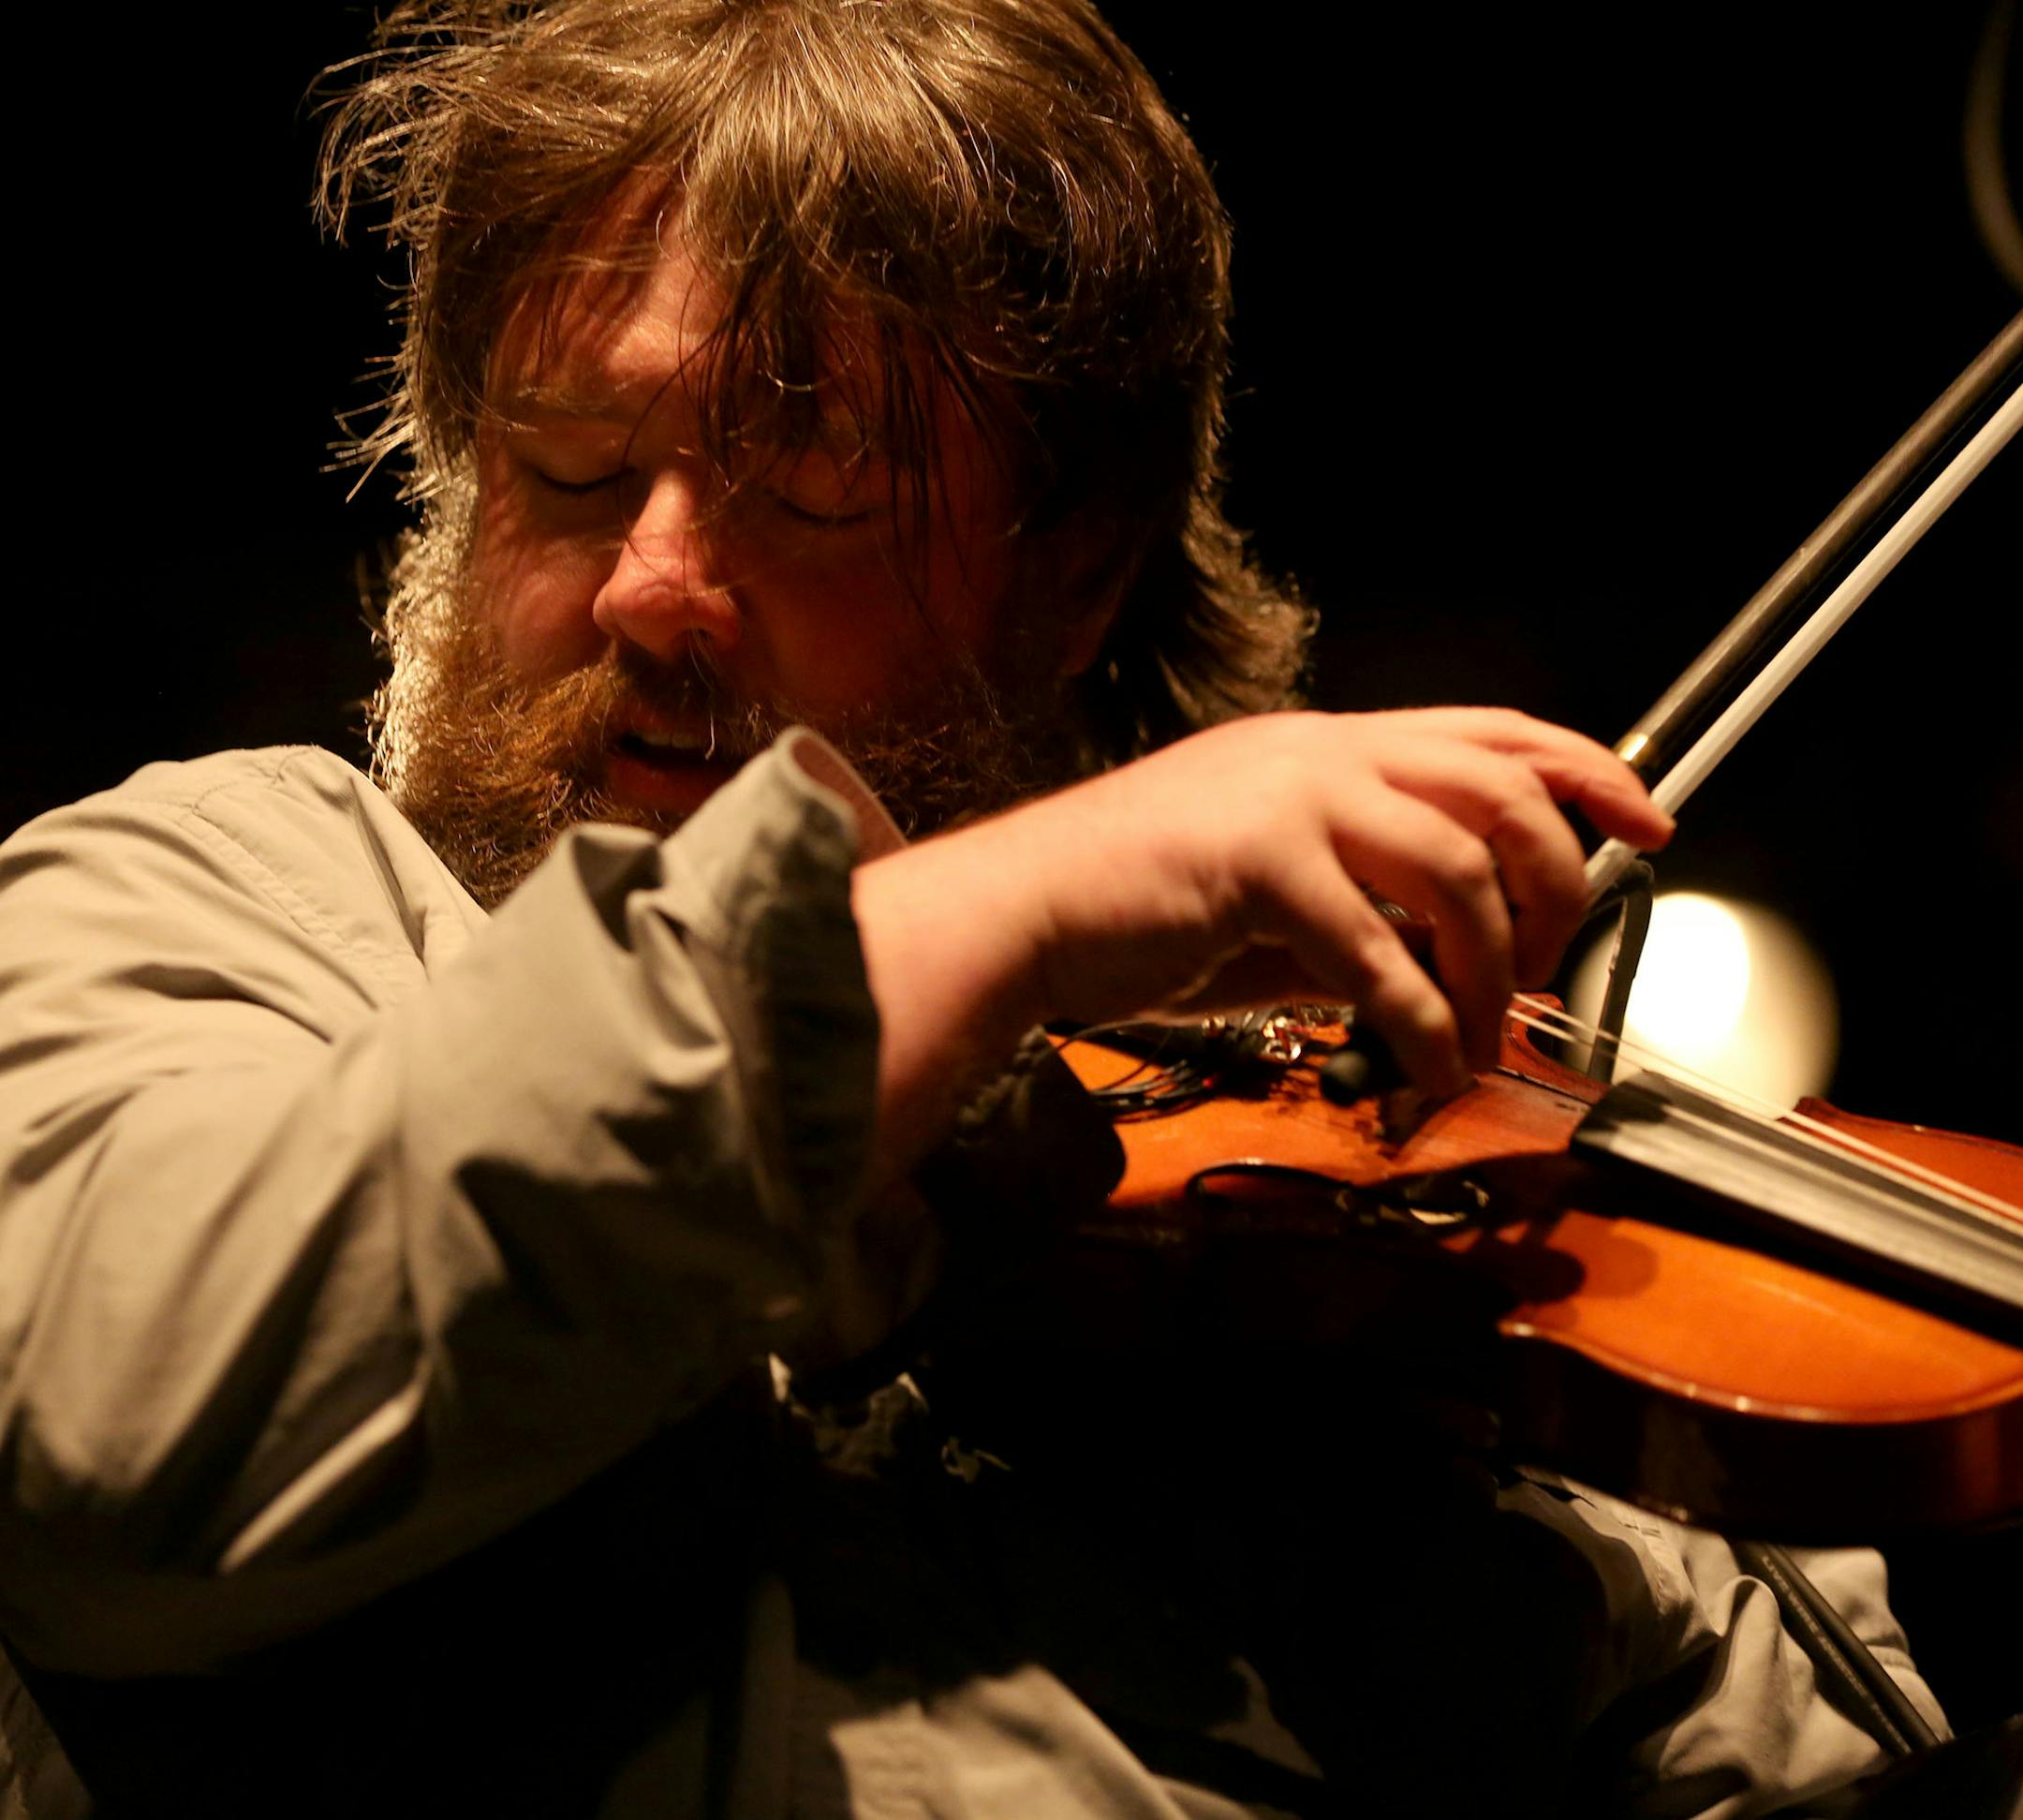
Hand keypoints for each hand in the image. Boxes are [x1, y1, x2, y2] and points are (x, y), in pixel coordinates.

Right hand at [853, 707, 1670, 1165]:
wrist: (1018, 912)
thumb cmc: (1127, 906)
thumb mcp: (1265, 897)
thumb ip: (1353, 910)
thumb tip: (1432, 964)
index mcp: (1324, 747)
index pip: (1489, 734)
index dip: (1586, 772)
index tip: (1648, 823)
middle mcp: (1320, 753)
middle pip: (1502, 790)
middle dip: (1558, 884)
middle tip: (1547, 964)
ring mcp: (1291, 798)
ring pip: (1460, 868)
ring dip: (1491, 969)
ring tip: (1477, 1034)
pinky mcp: (1261, 861)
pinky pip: (1382, 953)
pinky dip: (1423, 1023)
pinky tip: (1426, 1067)